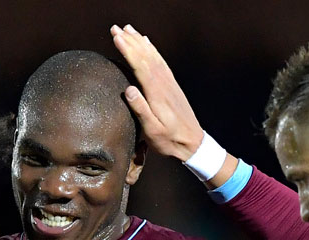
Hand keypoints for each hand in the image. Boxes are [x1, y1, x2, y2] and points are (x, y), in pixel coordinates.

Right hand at [110, 24, 203, 160]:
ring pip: (154, 56)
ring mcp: (169, 83)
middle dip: (130, 40)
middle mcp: (164, 83)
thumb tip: (128, 89)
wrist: (193, 144)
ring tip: (128, 29)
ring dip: (140, 41)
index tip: (116, 37)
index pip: (140, 65)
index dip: (128, 50)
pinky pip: (161, 61)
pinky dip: (152, 49)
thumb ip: (141, 110)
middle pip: (146, 56)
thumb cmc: (169, 140)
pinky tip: (147, 43)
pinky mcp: (172, 85)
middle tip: (115, 28)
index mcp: (156, 93)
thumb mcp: (152, 131)